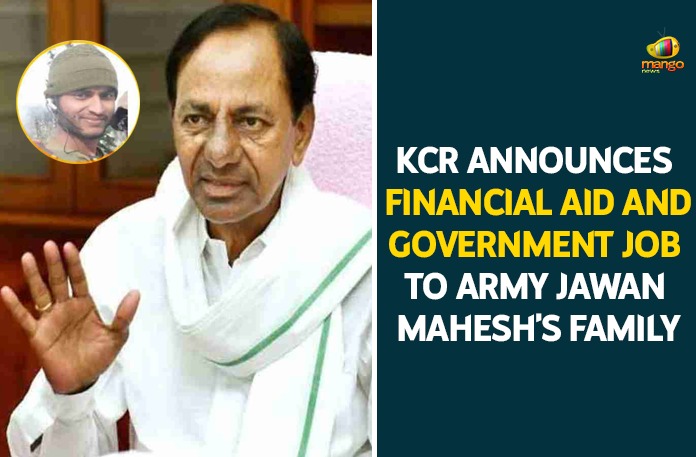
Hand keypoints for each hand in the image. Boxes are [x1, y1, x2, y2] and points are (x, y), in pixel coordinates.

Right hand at [1, 241, 138, 393]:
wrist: (82, 381)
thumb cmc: (99, 356)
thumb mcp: (117, 336)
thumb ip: (123, 315)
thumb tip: (136, 292)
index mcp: (84, 305)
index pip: (78, 280)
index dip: (74, 264)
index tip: (69, 246)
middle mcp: (65, 308)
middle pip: (57, 282)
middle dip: (53, 264)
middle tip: (49, 245)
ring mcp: (50, 320)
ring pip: (40, 294)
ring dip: (33, 277)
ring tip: (27, 258)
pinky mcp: (37, 335)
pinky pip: (24, 318)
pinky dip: (14, 306)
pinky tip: (5, 291)